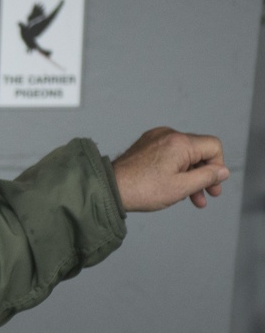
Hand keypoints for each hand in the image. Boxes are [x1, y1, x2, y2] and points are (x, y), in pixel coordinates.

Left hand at [111, 127, 228, 211]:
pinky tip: (173, 186)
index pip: (213, 147)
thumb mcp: (181, 188)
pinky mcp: (146, 144)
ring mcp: (155, 138)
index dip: (217, 167)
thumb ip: (206, 177)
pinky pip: (169, 154)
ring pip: (184, 154)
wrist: (108, 189)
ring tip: (191, 198)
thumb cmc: (140, 190)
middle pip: (199, 151)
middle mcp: (168, 134)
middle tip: (207, 195)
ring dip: (190, 175)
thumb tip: (223, 171)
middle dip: (204, 174)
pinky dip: (175, 169)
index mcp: (180, 142)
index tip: (212, 186)